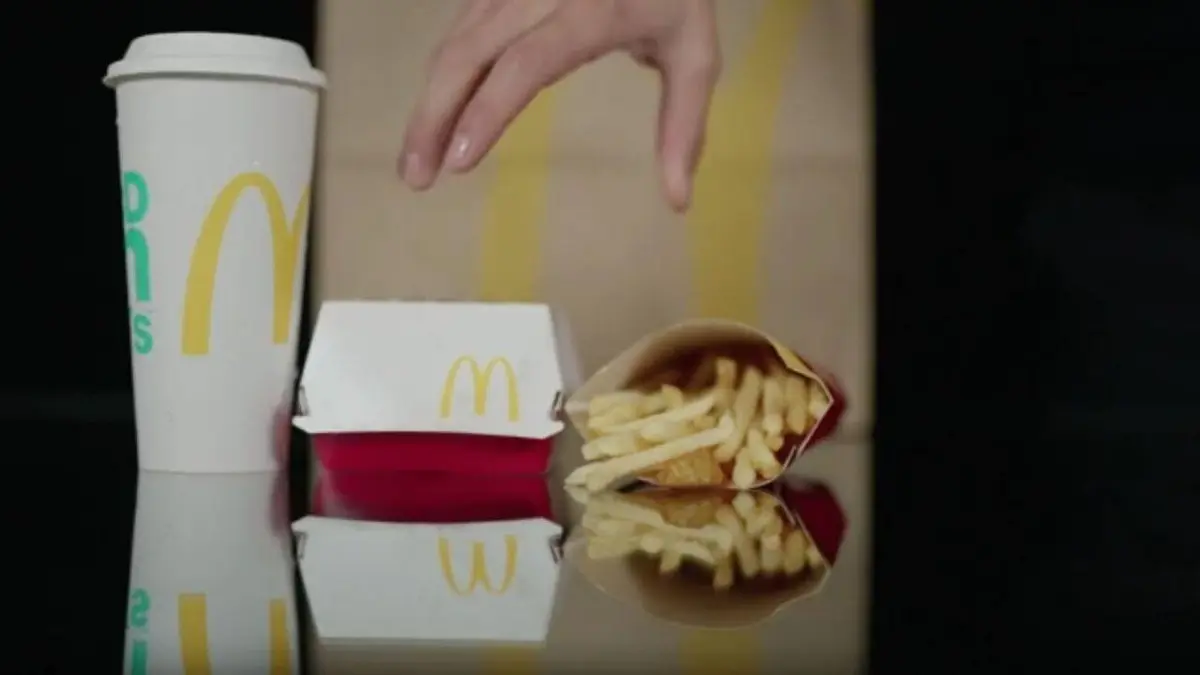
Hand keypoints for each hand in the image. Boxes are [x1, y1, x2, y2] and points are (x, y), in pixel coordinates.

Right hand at [400, 0, 719, 211]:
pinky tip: (434, 118)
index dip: (487, 112)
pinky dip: (442, 77)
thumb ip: (684, 128)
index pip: (526, 65)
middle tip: (415, 178)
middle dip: (434, 116)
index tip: (459, 162)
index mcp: (593, 12)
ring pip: (455, 41)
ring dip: (429, 101)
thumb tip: (678, 203)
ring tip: (415, 162)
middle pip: (469, 53)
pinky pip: (460, 30)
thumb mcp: (695, 57)